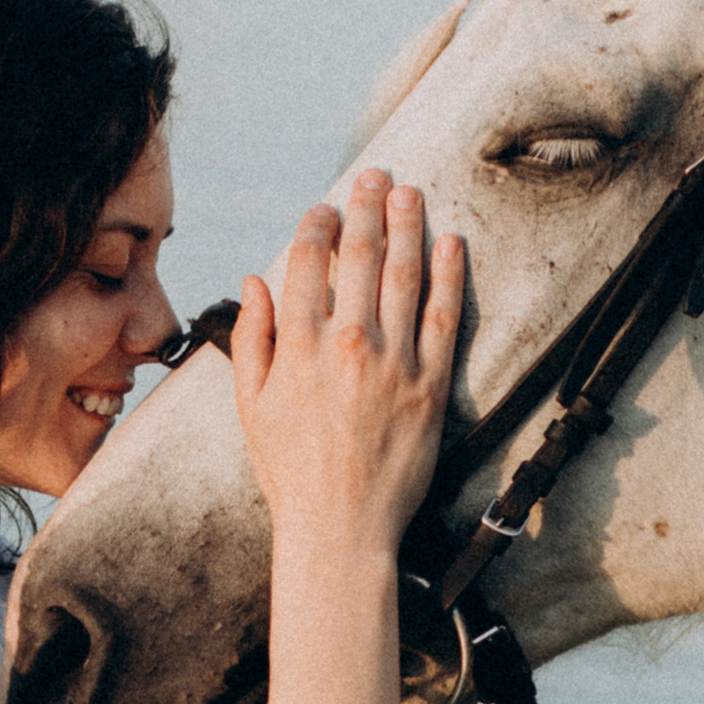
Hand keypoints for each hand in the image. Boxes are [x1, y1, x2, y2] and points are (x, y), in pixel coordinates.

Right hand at [232, 169, 464, 559]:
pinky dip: (449, 275)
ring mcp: (394, 362)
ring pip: (405, 274)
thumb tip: (255, 282)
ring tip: (411, 193)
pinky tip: (451, 243)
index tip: (324, 208)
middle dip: (367, 205)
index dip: (316, 225)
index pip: (308, 261)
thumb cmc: (292, 473)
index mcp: (300, 346)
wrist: (342, 528)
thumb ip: (252, 339)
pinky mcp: (430, 386)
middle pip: (361, 254)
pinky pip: (444, 317)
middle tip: (375, 175)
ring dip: (409, 225)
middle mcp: (348, 344)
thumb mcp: (252, 407)